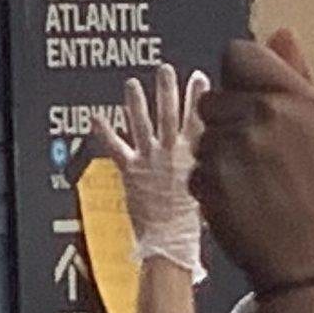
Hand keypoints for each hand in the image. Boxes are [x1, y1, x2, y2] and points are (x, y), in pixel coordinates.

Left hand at [96, 70, 207, 274]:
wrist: (172, 243)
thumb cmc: (193, 223)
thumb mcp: (211, 189)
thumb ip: (211, 167)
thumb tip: (218, 157)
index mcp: (196, 157)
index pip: (198, 119)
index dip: (198, 97)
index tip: (199, 77)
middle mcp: (173, 154)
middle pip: (171, 115)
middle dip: (168, 90)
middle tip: (164, 70)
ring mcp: (151, 161)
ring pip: (143, 125)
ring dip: (136, 104)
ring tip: (131, 84)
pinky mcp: (131, 172)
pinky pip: (115, 149)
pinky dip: (104, 134)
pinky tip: (95, 118)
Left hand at [193, 33, 313, 291]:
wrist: (307, 259)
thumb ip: (297, 78)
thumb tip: (280, 33)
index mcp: (294, 98)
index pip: (237, 54)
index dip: (237, 75)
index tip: (248, 96)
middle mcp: (263, 117)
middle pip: (213, 98)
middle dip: (226, 122)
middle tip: (255, 153)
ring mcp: (233, 150)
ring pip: (202, 136)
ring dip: (218, 156)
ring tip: (251, 182)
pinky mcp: (210, 181)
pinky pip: (196, 170)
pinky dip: (211, 186)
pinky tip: (239, 201)